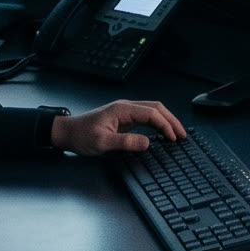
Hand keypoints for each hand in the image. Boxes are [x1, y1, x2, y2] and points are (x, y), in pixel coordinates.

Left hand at [54, 99, 185, 155]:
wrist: (67, 133)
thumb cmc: (81, 136)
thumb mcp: (102, 143)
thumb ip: (125, 142)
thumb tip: (148, 143)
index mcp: (123, 109)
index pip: (152, 114)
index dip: (165, 125)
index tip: (174, 138)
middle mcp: (126, 107)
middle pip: (156, 108)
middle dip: (171, 120)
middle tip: (182, 134)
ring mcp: (125, 112)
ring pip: (152, 111)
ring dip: (166, 121)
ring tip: (176, 133)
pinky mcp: (123, 119)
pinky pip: (146, 117)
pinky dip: (157, 123)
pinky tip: (161, 132)